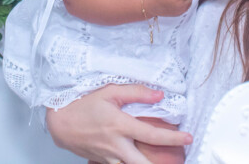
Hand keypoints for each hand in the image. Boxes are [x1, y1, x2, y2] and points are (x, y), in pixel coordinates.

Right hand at [46, 84, 191, 163]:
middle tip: (179, 161)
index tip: (188, 138)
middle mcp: (116, 145)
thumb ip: (136, 92)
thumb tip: (159, 95)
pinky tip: (136, 159)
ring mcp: (109, 157)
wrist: (59, 122)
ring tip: (161, 163)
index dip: (173, 138)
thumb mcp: (110, 92)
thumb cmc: (82, 104)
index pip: (152, 135)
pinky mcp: (102, 162)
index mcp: (120, 125)